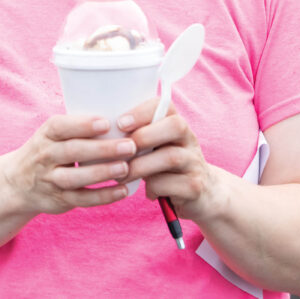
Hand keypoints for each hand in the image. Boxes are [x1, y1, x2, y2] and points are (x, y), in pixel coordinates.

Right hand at [3, 115, 136, 214]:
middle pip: (72, 151)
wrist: (18, 183)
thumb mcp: (52, 136)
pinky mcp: (58, 200)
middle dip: (102, 149)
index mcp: (46, 135)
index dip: (83, 125)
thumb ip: (77, 128)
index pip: (60, 127)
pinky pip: (82, 199)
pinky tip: (122, 191)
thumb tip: (120, 118)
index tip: (106, 123)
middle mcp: (45, 156)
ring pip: (75, 178)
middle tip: (129, 146)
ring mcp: (50, 180)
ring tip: (125, 168)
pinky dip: (103, 196)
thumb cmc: (49, 151)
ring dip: (102, 173)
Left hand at [118, 98, 220, 220]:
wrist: (201, 194)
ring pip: (170, 157)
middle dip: (144, 136)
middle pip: (174, 126)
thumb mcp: (154, 147)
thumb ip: (136, 136)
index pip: (164, 105)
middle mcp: (190, 139)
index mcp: (177, 124)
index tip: (120, 123)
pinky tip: (147, 192)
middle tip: (121, 151)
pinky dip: (152, 188)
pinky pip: (169, 184)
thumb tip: (97, 133)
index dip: (142, 112)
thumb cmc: (164, 166)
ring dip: (140, 166)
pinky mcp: (194, 186)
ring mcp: (195, 162)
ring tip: (122, 175)